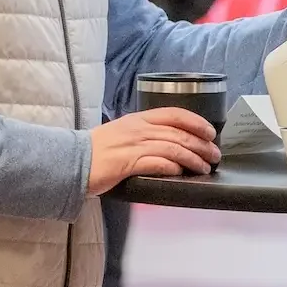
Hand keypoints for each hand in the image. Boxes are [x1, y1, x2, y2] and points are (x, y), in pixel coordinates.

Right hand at [88, 109, 219, 192]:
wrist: (72, 161)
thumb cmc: (97, 150)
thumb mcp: (122, 133)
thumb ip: (143, 135)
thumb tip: (168, 145)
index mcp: (138, 119)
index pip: (174, 114)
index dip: (196, 122)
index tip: (210, 132)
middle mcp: (139, 129)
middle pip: (178, 133)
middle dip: (201, 144)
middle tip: (214, 155)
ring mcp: (133, 145)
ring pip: (173, 148)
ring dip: (193, 158)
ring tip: (204, 168)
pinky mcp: (128, 163)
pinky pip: (157, 163)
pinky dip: (172, 167)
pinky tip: (181, 172)